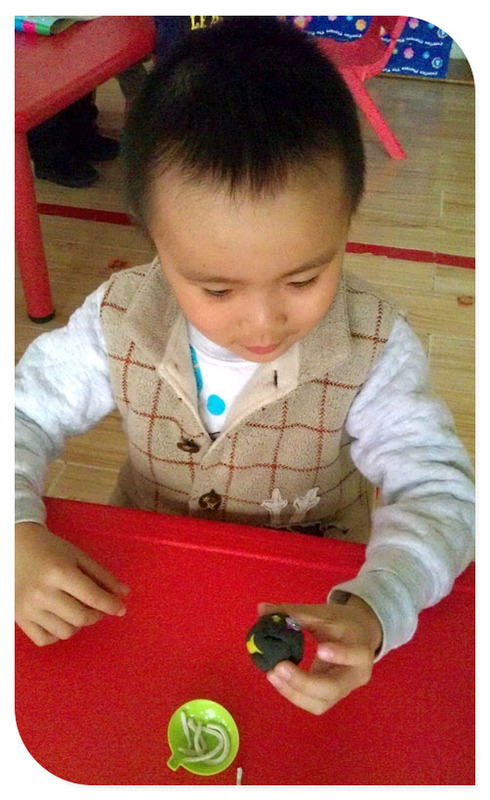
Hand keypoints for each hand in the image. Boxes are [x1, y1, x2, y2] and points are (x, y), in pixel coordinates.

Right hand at [16, 521, 129, 646]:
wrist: (13, 547)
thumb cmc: (50, 550)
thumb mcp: (78, 556)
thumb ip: (101, 575)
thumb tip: (124, 594)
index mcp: (59, 572)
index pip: (92, 596)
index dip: (111, 605)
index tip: (121, 609)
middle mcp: (42, 593)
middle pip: (80, 617)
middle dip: (96, 615)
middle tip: (97, 607)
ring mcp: (28, 608)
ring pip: (65, 632)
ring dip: (78, 624)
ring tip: (76, 609)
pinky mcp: (18, 618)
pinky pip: (44, 639)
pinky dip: (57, 634)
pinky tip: (60, 619)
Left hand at [257, 596, 381, 714]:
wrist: (359, 637)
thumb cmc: (343, 623)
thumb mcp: (325, 614)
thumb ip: (296, 613)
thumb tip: (262, 609)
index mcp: (361, 649)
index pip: (356, 654)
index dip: (340, 654)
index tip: (320, 649)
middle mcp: (355, 676)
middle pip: (333, 688)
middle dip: (304, 682)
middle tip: (279, 666)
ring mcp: (343, 691)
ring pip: (320, 703)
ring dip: (293, 692)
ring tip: (272, 673)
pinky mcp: (329, 697)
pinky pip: (311, 703)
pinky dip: (292, 693)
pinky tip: (277, 679)